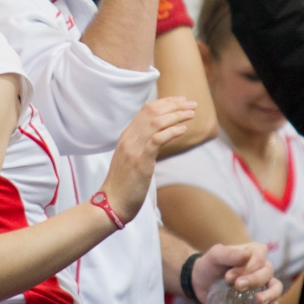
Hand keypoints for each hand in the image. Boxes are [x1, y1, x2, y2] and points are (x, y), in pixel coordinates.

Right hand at [99, 97, 195, 222]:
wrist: (111, 203)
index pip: (146, 110)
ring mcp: (133, 149)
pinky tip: (183, 129)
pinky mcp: (140, 161)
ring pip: (156, 122)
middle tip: (191, 104)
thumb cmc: (123, 184)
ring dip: (176, 115)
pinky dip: (171, 131)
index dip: (165, 102)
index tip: (181, 100)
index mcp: (126, 136)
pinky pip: (157, 140)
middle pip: (152, 112)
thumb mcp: (130, 159)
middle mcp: (128, 138)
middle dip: (174, 105)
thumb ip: (140, 145)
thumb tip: (158, 138)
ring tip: (191, 113)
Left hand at [192, 242, 282, 303]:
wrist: (201, 284)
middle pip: (268, 272)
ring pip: (276, 287)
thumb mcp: (214, 256)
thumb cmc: (210, 266)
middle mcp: (261, 267)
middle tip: (237, 286)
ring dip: (270, 294)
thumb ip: (229, 253)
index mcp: (253, 252)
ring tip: (259, 301)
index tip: (229, 276)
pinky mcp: (260, 301)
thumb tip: (247, 255)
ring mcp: (263, 285)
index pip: (259, 256)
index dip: (248, 267)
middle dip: (254, 280)